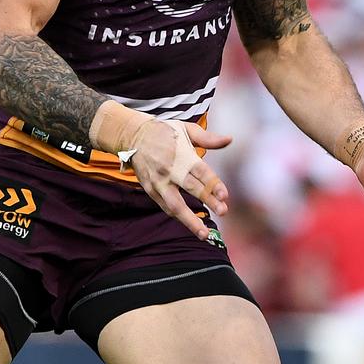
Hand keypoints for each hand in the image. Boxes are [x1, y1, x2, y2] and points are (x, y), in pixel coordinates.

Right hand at [128, 119, 230, 238]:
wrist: (133, 134)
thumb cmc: (165, 131)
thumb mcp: (186, 129)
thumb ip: (208, 138)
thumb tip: (230, 139)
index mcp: (182, 154)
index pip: (200, 172)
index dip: (213, 184)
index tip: (225, 195)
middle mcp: (170, 169)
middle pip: (191, 188)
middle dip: (208, 201)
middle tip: (223, 211)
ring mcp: (159, 181)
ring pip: (175, 205)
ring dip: (190, 220)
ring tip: (204, 234)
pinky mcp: (150, 189)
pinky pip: (165, 206)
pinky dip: (178, 216)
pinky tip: (190, 224)